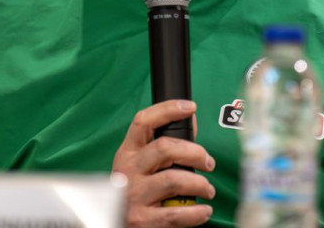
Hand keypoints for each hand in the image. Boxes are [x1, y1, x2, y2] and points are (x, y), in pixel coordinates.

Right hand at [112, 100, 215, 226]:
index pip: (143, 122)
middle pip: (165, 148)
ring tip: (208, 190)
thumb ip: (164, 145)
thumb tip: (191, 119)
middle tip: (208, 162)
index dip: (167, 110)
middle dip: (195, 152)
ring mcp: (133, 196)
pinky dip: (196, 212)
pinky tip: (204, 211)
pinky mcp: (142, 220)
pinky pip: (176, 214)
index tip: (190, 107)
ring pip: (174, 180)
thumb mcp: (141, 166)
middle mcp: (128, 171)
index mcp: (128, 153)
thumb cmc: (136, 192)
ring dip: (199, 184)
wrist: (114, 224)